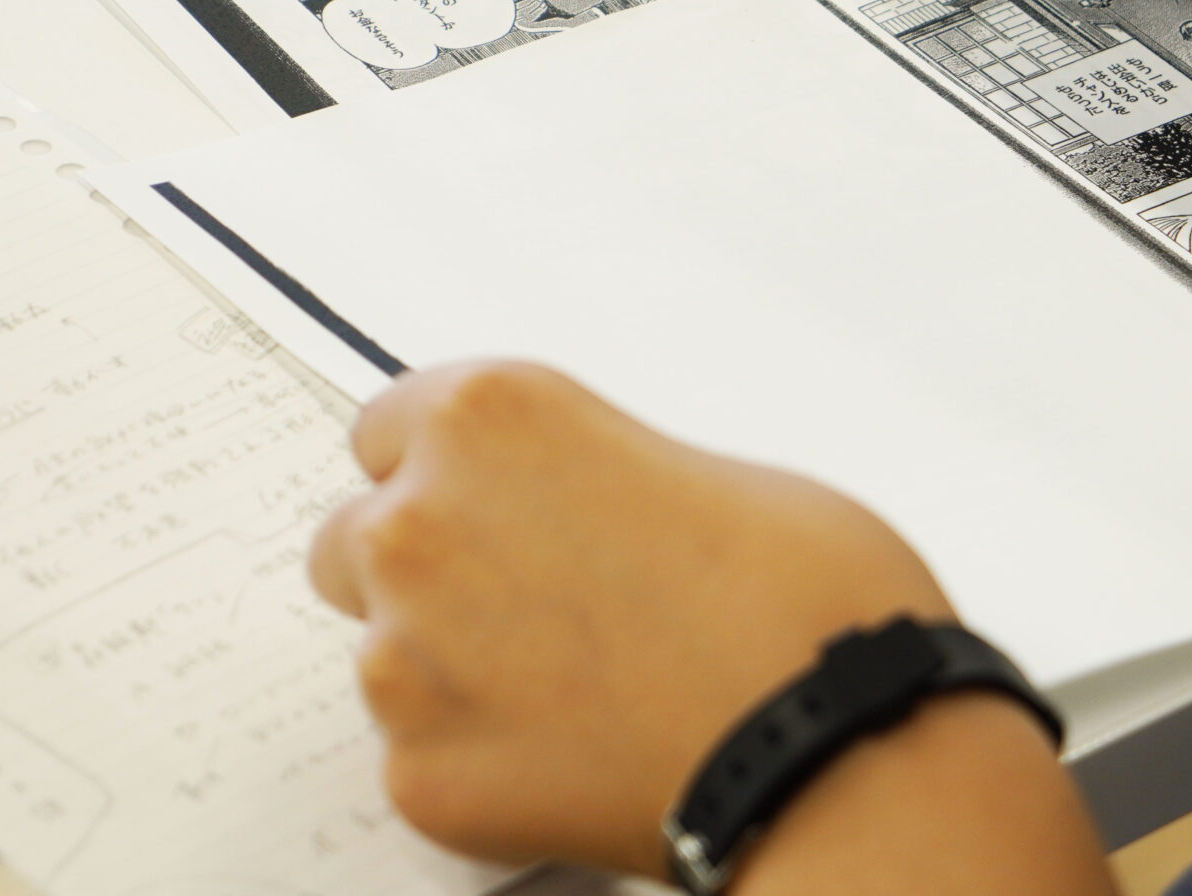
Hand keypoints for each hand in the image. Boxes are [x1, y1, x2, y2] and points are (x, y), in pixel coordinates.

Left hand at [307, 362, 958, 877]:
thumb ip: (592, 475)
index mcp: (488, 418)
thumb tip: (578, 516)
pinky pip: (424, 760)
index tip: (488, 506)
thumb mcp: (704, 467)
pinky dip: (485, 764)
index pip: (385, 430)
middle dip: (429, 573)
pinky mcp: (419, 773)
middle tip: (533, 607)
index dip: (449, 474)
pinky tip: (583, 754)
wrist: (835, 746)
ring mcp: (405, 657)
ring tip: (581, 692)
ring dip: (453, 672)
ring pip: (384, 658)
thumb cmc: (805, 597)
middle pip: (356, 541)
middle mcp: (421, 524)